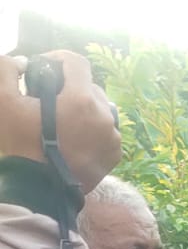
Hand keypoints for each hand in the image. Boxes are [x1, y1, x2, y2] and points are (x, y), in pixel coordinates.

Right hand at [0, 52, 121, 191]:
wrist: (38, 189)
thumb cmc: (19, 144)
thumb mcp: (3, 102)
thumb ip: (8, 71)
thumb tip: (21, 62)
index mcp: (82, 100)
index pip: (77, 63)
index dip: (58, 59)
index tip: (44, 68)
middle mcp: (105, 116)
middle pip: (90, 86)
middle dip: (69, 86)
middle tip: (49, 97)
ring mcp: (114, 137)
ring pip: (101, 109)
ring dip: (83, 107)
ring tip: (62, 118)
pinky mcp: (115, 155)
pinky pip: (107, 131)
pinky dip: (92, 128)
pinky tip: (74, 135)